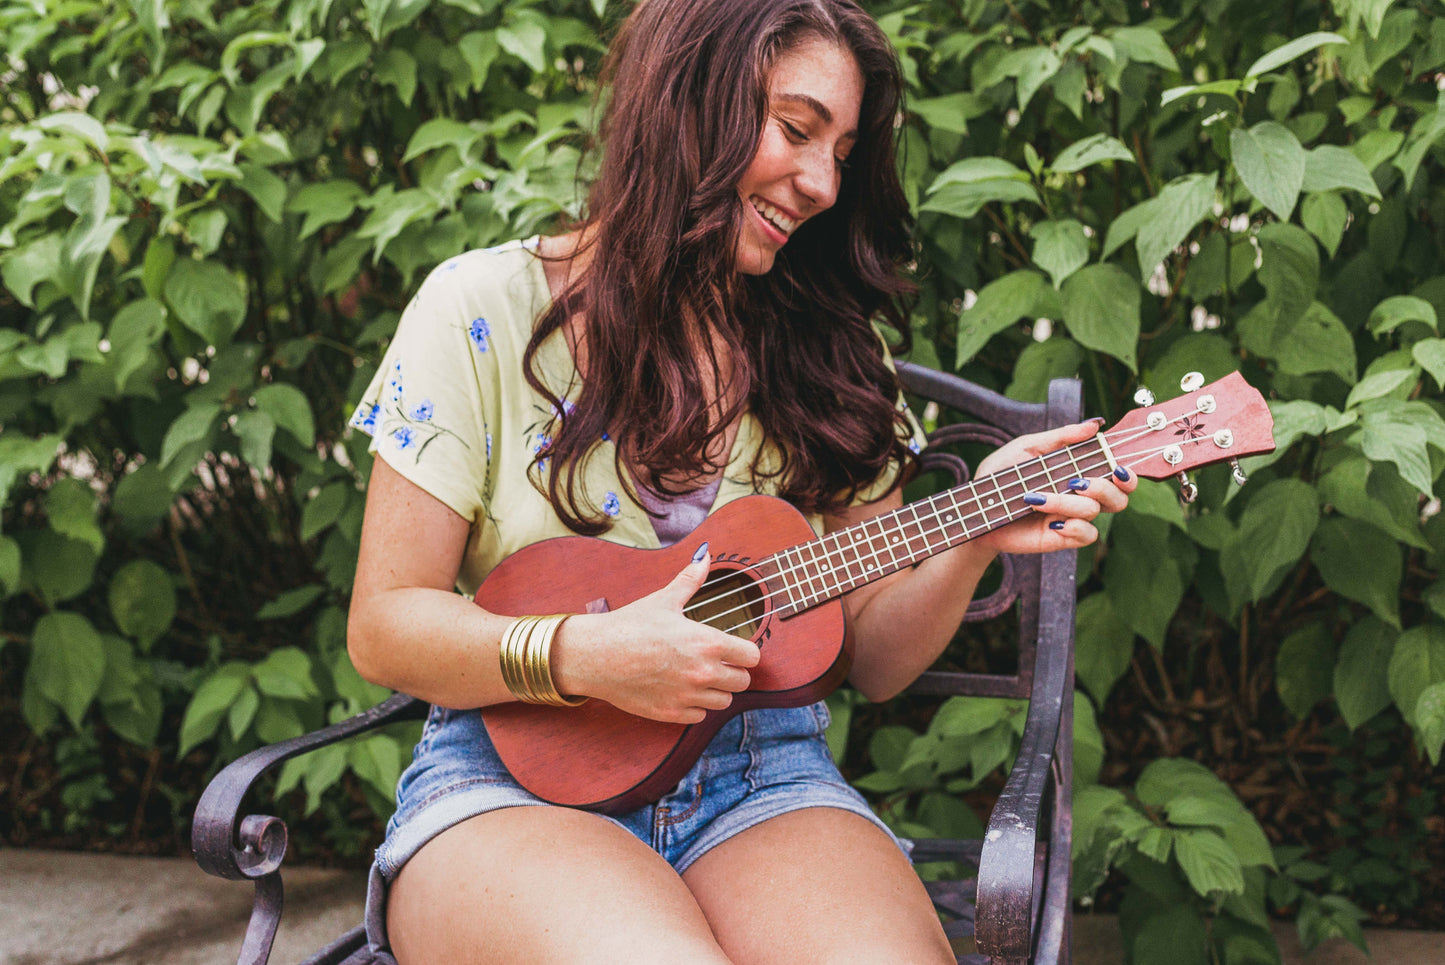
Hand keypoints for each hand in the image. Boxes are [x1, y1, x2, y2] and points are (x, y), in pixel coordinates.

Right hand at [550, 545, 760, 723]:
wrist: (596, 655)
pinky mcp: (671, 713)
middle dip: (732, 672)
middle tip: (715, 663)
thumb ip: (690, 580)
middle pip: (742, 682)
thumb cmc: (630, 625)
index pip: (751, 657)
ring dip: (715, 690)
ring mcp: (687, 695)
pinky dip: (694, 705)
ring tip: (698, 676)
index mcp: (707, 642)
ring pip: (724, 701)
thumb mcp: (664, 599)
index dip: (744, 652)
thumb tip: (704, 556)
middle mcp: (703, 672)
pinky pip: (699, 715)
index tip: (734, 649)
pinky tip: (681, 690)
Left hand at [973, 421, 1135, 555]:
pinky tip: (1053, 523)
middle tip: (1077, 481)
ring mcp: (1071, 518)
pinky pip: (1087, 535)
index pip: (1118, 475)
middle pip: (1119, 497)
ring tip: (1037, 498)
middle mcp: (1080, 497)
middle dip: (1104, 487)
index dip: (1128, 473)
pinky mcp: (1061, 538)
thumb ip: (1060, 437)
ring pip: (1095, 511)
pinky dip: (1075, 527)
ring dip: (1068, 502)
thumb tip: (1094, 425)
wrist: (975, 507)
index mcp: (1078, 472)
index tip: (1116, 466)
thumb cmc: (1000, 475)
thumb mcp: (1026, 448)